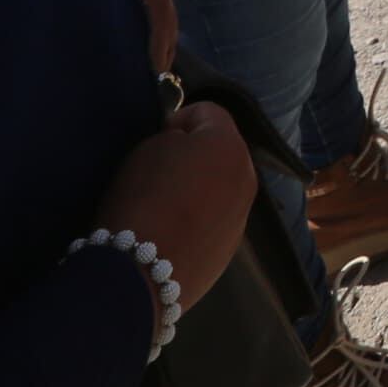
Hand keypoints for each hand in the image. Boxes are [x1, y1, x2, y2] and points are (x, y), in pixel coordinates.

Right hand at [94, 101, 256, 304]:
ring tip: (162, 206)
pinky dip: (197, 220)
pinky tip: (170, 234)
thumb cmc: (142, 200)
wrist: (141, 274)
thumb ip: (174, 137)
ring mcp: (241, 217)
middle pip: (220, 151)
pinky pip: (214, 221)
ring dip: (198, 188)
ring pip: (220, 188)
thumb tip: (185, 145)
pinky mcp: (229, 251)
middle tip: (157, 171)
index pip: (208, 112)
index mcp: (229, 146)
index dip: (178, 118)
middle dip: (193, 153)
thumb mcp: (149, 149)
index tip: (155, 139)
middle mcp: (246, 178)